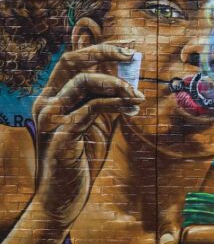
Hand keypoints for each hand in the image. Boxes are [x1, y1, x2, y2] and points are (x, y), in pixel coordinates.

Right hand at [31, 43, 144, 224]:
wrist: (65, 196)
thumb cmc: (83, 157)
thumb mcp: (99, 121)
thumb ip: (109, 97)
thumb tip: (127, 73)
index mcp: (53, 96)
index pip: (72, 59)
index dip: (100, 47)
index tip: (130, 47)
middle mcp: (47, 102)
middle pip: (72, 61)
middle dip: (106, 53)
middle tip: (134, 56)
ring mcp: (51, 119)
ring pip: (84, 82)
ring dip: (117, 83)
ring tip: (138, 96)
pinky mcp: (61, 136)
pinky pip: (91, 109)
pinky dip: (116, 103)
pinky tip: (132, 108)